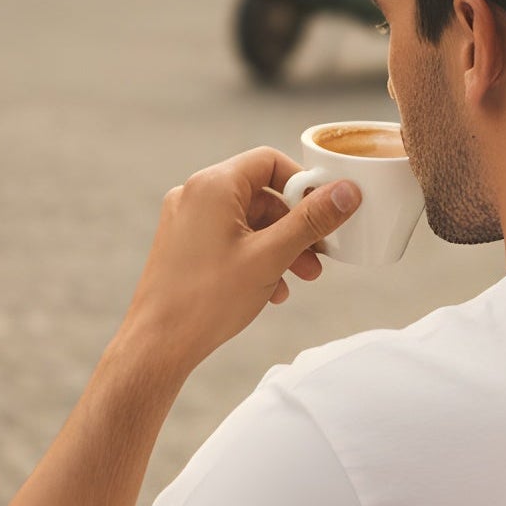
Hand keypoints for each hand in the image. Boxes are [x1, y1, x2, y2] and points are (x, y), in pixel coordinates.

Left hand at [118, 147, 359, 374]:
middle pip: (261, 194)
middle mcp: (195, 195)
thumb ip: (311, 221)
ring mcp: (186, 221)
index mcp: (214, 186)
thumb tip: (347, 191)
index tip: (325, 211)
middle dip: (295, 225)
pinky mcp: (183, 245)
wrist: (159, 343)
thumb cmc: (208, 299)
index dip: (303, 184)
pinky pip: (229, 239)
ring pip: (248, 221)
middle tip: (320, 254)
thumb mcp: (271, 256)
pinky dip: (255, 257)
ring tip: (301, 277)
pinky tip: (272, 289)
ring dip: (280, 245)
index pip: (269, 161)